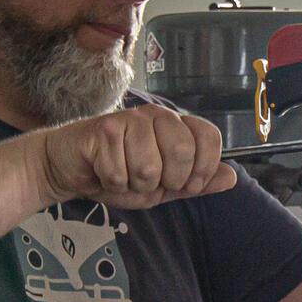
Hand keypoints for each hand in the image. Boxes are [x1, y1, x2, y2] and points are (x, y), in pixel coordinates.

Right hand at [35, 105, 236, 208]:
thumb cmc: (116, 174)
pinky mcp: (103, 129)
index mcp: (175, 126)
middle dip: (165, 181)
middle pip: (182, 153)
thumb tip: (232, 177)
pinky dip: (111, 183)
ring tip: (122, 174)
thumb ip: (196, 183)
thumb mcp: (163, 186)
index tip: (187, 184)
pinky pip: (119, 172)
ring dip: (133, 184)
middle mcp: (156, 116)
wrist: (69, 169)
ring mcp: (129, 119)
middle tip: (146, 179)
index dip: (202, 169)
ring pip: (148, 168)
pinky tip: (103, 171)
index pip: (209, 137)